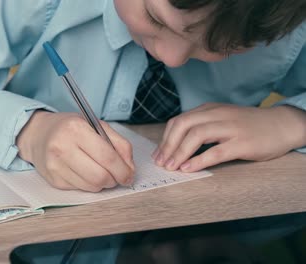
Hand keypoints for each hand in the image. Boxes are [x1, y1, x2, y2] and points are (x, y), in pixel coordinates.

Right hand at [16, 111, 134, 191]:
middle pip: (100, 176)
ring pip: (91, 187)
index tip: (129, 175)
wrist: (38, 134)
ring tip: (101, 172)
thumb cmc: (70, 129)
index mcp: (76, 129)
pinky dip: (89, 184)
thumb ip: (119, 144)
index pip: (107, 156)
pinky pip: (81, 189)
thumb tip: (130, 169)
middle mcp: (62, 147)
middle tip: (117, 176)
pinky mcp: (53, 180)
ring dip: (102, 183)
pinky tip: (85, 172)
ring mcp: (55, 165)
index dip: (123, 170)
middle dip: (114, 180)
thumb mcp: (96, 125)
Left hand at [153, 103, 305, 171]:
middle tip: (160, 162)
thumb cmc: (248, 125)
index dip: (165, 138)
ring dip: (179, 152)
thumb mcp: (221, 119)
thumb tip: (175, 145)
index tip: (158, 154)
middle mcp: (217, 115)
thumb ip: (201, 126)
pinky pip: (216, 151)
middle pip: (183, 125)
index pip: (179, 121)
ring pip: (197, 136)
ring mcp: (230, 128)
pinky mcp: (242, 143)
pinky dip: (198, 161)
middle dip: (167, 145)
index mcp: (209, 109)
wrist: (281, 125)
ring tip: (170, 166)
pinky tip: (188, 169)